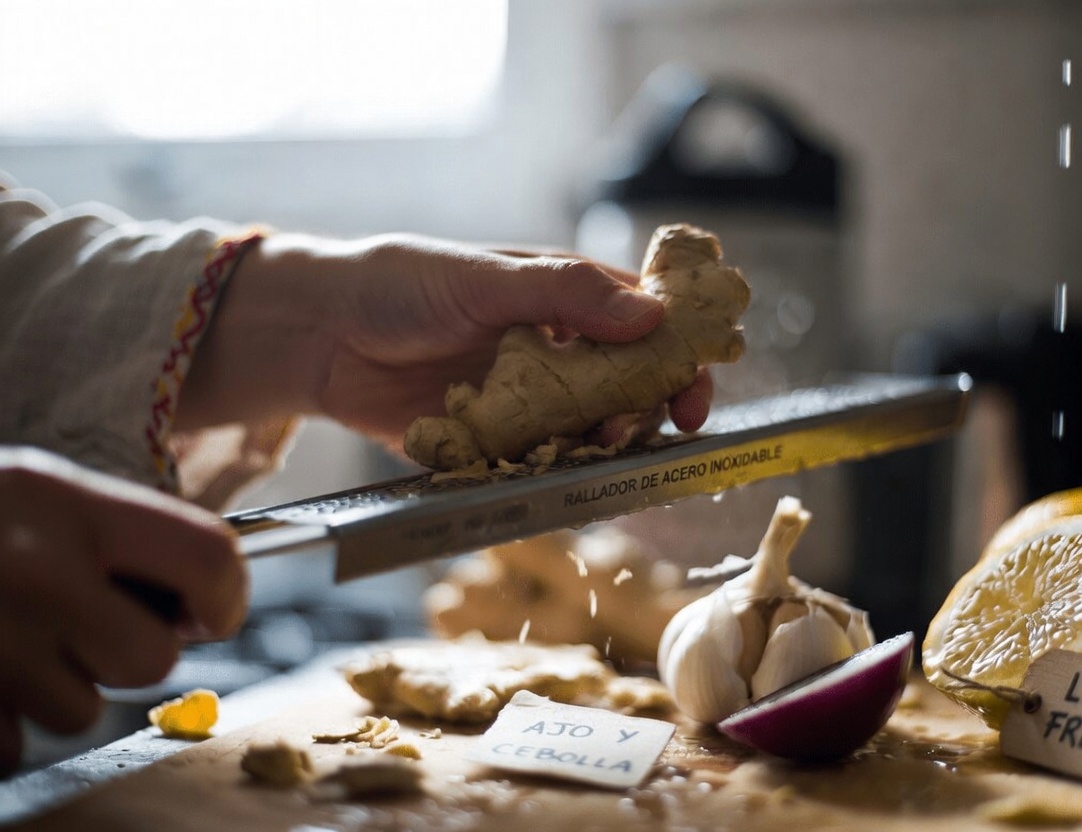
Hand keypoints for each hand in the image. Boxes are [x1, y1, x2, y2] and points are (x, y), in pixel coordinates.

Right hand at [0, 447, 245, 774]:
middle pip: (152, 658)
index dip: (225, 594)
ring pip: (81, 711)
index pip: (209, 557)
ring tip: (0, 636)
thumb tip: (204, 588)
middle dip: (130, 651)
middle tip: (86, 625)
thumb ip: (115, 530)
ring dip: (53, 687)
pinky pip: (9, 747)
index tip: (210, 608)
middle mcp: (36, 573)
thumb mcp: (32, 489)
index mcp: (66, 504)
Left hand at [176, 234, 713, 451]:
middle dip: (646, 410)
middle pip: (628, 386)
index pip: (645, 323)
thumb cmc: (400, 283)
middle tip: (644, 430)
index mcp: (564, 297)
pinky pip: (536, 464)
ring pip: (589, 431)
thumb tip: (651, 317)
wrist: (317, 335)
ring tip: (591, 450)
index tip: (693, 388)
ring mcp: (527, 399)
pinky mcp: (492, 442)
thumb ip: (565, 294)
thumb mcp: (484, 279)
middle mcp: (556, 351)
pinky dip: (548, 473)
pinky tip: (545, 475)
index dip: (679, 353)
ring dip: (600, 445)